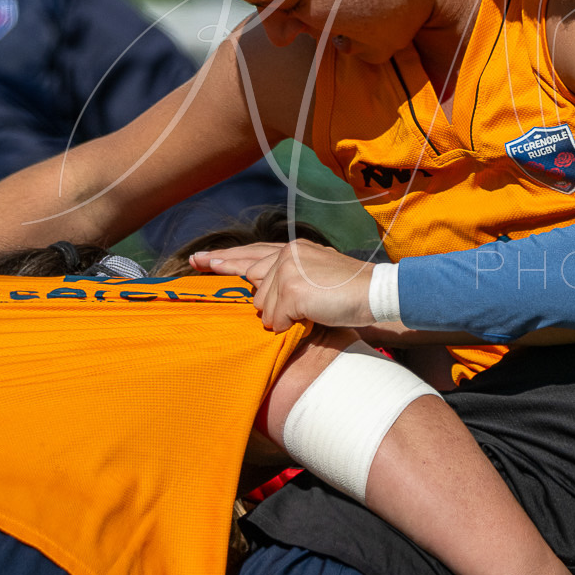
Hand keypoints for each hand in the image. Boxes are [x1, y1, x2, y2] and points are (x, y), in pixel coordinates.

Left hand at [193, 238, 373, 330]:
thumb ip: (291, 278)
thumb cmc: (352, 291)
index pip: (253, 253)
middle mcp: (288, 254)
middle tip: (196, 263)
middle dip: (244, 286)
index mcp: (295, 249)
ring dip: (281, 317)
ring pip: (262, 306)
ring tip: (309, 311)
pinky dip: (289, 325)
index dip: (226, 258)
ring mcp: (288, 270)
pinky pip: (275, 319)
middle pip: (253, 282)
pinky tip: (308, 318)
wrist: (377, 292)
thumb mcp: (317, 277)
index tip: (201, 259)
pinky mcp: (292, 290)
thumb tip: (263, 294)